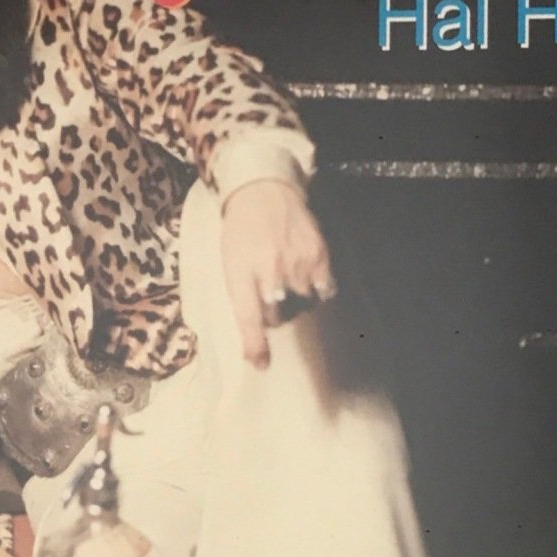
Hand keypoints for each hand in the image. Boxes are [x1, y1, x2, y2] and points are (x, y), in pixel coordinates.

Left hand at [221, 178, 332, 369]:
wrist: (262, 191)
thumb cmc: (241, 234)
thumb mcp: (231, 265)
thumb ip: (243, 302)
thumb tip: (256, 351)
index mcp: (240, 273)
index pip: (248, 318)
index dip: (255, 345)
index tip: (260, 364)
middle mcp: (269, 270)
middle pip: (280, 317)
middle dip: (276, 316)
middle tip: (272, 297)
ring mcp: (296, 262)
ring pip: (304, 306)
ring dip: (297, 303)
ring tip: (288, 282)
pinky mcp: (319, 254)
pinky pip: (324, 291)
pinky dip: (317, 291)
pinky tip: (307, 277)